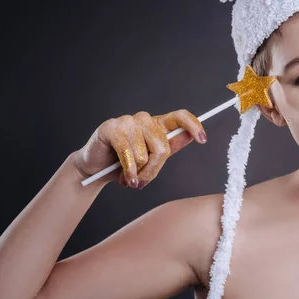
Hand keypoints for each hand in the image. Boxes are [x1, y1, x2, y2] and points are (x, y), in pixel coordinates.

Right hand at [71, 110, 206, 188]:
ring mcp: (127, 121)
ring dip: (137, 173)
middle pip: (163, 145)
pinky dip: (129, 171)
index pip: (180, 116)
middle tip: (143, 182)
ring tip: (129, 178)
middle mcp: (144, 119)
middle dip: (154, 170)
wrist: (96, 170)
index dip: (194, 125)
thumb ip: (170, 147)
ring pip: (145, 153)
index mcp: (157, 124)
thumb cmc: (126, 165)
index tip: (203, 140)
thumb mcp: (152, 159)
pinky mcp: (111, 128)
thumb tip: (191, 136)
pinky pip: (128, 154)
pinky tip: (125, 180)